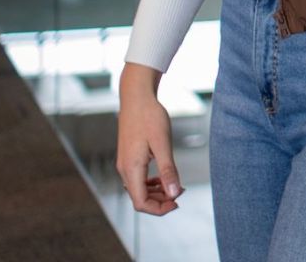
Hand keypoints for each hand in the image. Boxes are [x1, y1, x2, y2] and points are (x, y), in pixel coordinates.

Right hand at [116, 64, 183, 214]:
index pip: (141, 203)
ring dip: (156, 192)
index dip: (159, 208)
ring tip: (175, 185)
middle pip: (139, 198)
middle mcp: (125, 169)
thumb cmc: (150, 116)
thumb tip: (174, 193)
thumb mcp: (163, 143)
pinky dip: (151, 182)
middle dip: (160, 201)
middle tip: (180, 193)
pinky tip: (163, 175)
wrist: (136, 97)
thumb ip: (168, 169)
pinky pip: (137, 178)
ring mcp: (125, 163)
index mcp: (131, 169)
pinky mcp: (128, 157)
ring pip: (138, 189)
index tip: (178, 201)